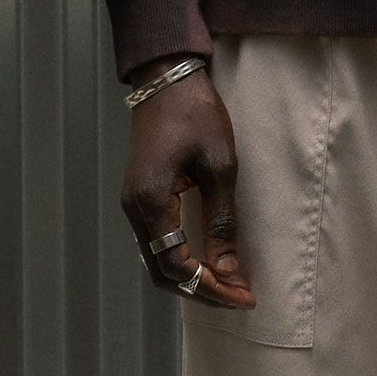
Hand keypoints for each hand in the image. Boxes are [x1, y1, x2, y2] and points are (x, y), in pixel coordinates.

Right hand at [121, 61, 255, 309]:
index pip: (177, 266)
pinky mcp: (139, 196)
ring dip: (191, 276)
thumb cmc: (196, 114)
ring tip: (229, 284)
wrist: (166, 78)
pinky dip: (181, 258)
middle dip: (201, 291)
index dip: (211, 288)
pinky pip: (156, 242)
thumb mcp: (220, 167)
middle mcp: (134, 208)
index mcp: (151, 201)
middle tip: (239, 298)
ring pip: (157, 260)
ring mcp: (132, 202)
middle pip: (162, 272)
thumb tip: (228, 269)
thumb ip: (222, 221)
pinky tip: (208, 260)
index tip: (244, 296)